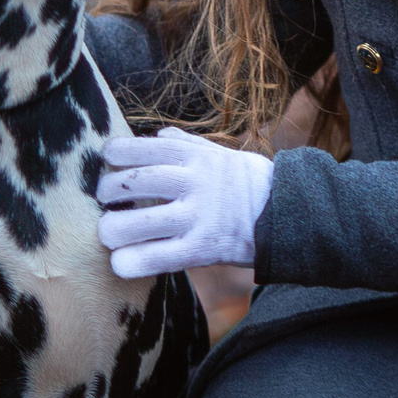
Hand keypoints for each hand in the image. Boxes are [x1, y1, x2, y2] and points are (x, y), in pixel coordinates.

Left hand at [96, 127, 272, 279]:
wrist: (290, 213)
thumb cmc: (249, 183)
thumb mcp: (221, 154)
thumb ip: (187, 145)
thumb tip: (157, 135)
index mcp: (196, 155)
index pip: (140, 148)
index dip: (114, 154)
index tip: (110, 162)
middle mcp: (194, 182)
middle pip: (131, 183)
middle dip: (107, 192)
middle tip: (107, 201)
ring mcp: (197, 217)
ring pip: (133, 223)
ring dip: (111, 230)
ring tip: (111, 233)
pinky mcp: (201, 249)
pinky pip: (153, 258)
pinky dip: (129, 262)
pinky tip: (121, 262)